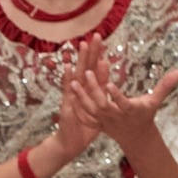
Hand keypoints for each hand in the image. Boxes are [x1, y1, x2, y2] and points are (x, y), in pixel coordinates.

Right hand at [50, 35, 107, 160]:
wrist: (71, 143)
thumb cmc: (88, 125)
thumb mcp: (100, 109)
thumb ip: (103, 95)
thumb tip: (111, 84)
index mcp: (90, 90)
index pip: (96, 69)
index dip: (99, 55)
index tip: (103, 40)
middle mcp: (80, 89)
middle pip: (87, 67)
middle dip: (91, 51)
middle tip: (96, 34)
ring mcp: (72, 95)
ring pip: (78, 74)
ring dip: (80, 60)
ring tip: (82, 44)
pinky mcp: (67, 104)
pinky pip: (67, 90)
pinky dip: (67, 78)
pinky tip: (68, 66)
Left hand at [66, 46, 177, 157]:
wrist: (135, 136)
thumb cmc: (145, 114)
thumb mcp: (155, 101)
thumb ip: (166, 86)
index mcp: (129, 110)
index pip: (122, 103)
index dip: (115, 96)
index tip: (109, 84)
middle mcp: (115, 116)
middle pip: (101, 105)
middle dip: (93, 90)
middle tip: (86, 72)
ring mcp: (104, 121)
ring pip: (89, 111)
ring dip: (81, 98)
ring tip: (73, 82)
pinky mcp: (96, 123)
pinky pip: (84, 117)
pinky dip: (76, 108)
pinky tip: (69, 96)